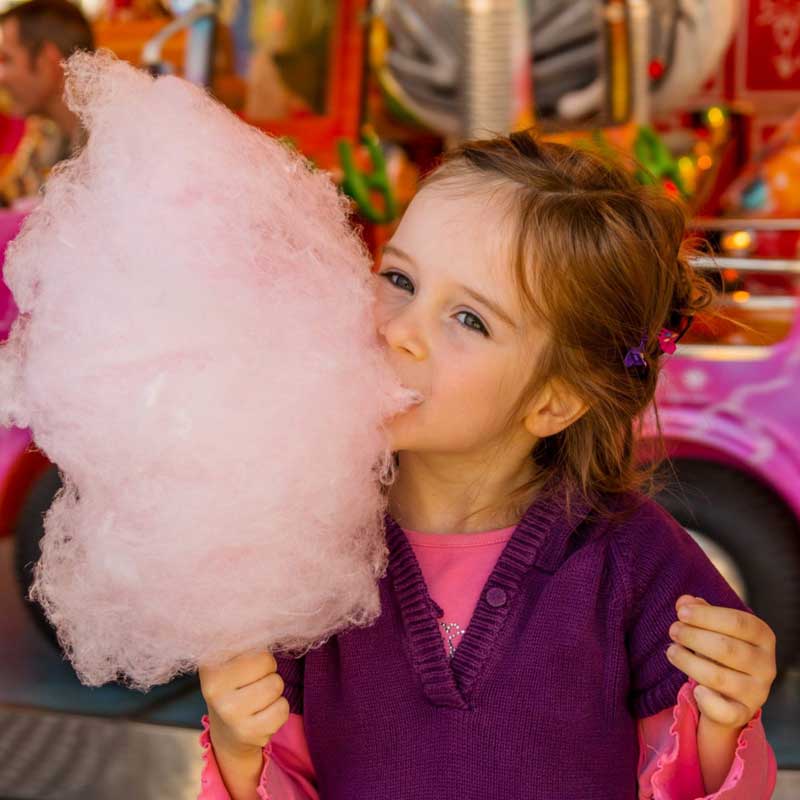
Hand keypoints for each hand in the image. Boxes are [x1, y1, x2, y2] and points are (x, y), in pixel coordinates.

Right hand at [199, 651, 290, 758]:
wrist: (227, 732)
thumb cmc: (235, 686)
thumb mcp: (231, 661)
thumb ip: (246, 642)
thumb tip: (269, 620)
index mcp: (210, 666)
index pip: (252, 644)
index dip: (258, 654)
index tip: (247, 664)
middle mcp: (214, 690)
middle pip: (267, 662)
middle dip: (269, 671)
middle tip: (255, 682)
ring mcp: (229, 713)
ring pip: (276, 685)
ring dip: (274, 690)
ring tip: (258, 698)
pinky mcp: (247, 733)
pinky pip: (282, 710)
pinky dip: (279, 710)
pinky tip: (263, 714)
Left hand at [666, 595, 776, 729]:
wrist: (729, 692)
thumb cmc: (718, 650)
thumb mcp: (712, 628)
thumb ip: (700, 613)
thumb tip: (685, 601)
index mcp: (763, 637)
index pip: (738, 622)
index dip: (706, 616)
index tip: (681, 612)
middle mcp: (766, 665)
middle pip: (727, 648)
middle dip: (693, 637)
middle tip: (673, 630)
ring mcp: (757, 692)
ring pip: (718, 677)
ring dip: (688, 662)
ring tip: (671, 650)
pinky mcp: (743, 713)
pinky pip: (725, 711)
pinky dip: (707, 700)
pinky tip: (694, 689)